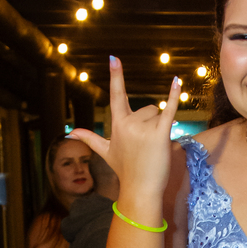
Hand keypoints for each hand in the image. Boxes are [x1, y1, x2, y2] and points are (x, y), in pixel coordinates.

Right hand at [68, 59, 180, 212]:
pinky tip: (176, 81)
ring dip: (160, 129)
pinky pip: (169, 110)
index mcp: (117, 124)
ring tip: (153, 148)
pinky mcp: (160, 134)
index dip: (116, 76)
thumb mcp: (105, 152)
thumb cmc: (124, 171)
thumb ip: (89, 138)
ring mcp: (144, 128)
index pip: (117, 95)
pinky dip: (174, 96)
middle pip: (148, 109)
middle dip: (152, 124)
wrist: (140, 189)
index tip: (114, 58)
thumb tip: (70, 133)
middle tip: (146, 146)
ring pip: (159, 115)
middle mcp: (128, 123)